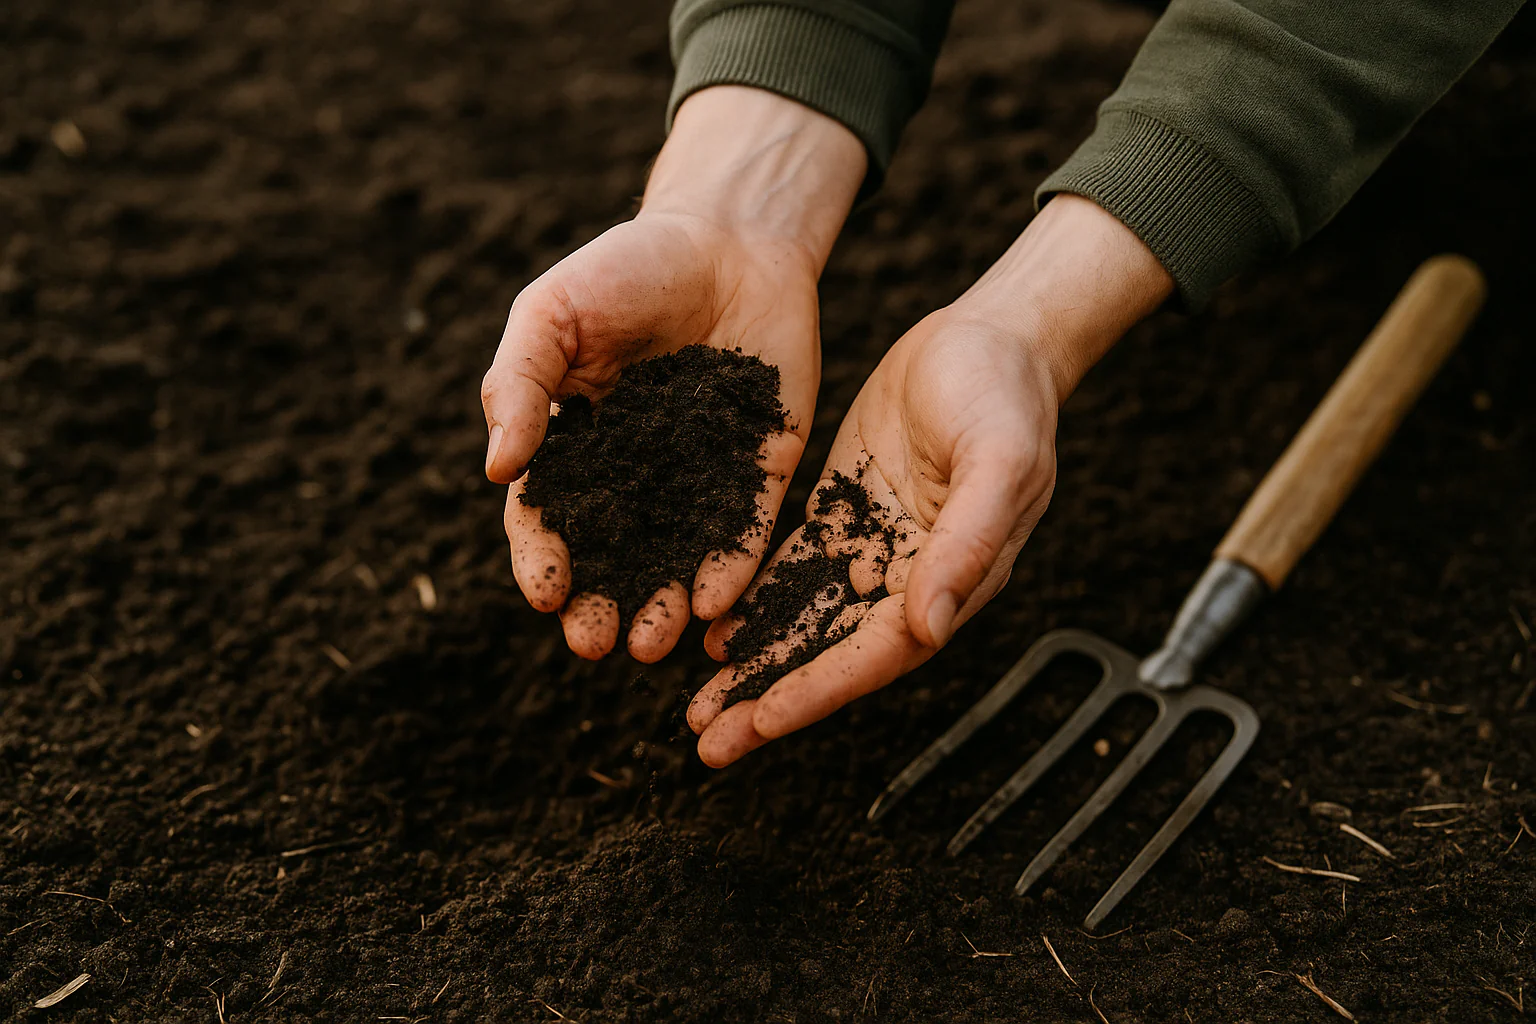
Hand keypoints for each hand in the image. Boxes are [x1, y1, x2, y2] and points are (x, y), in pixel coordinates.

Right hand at [481, 87, 865, 662]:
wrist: (731, 238)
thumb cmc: (627, 268)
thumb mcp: (554, 314)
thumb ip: (519, 384)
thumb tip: (496, 467)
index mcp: (576, 448)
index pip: (550, 518)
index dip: (543, 561)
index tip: (547, 595)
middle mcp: (635, 477)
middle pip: (613, 557)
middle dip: (601, 606)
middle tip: (596, 646)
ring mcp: (700, 480)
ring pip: (677, 559)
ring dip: (663, 607)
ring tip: (652, 645)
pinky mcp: (760, 472)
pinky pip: (745, 530)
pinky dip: (732, 567)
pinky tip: (720, 600)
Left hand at [687, 196, 1175, 764]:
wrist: (993, 335)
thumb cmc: (1008, 394)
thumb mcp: (1000, 461)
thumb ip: (967, 545)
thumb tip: (929, 625)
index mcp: (951, 576)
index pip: (875, 652)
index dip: (816, 689)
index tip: (760, 720)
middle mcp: (908, 576)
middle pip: (831, 653)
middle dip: (769, 699)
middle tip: (706, 740)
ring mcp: (873, 546)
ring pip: (804, 621)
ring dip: (754, 666)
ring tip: (697, 708)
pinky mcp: (843, 512)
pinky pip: (793, 571)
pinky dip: (755, 606)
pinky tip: (714, 635)